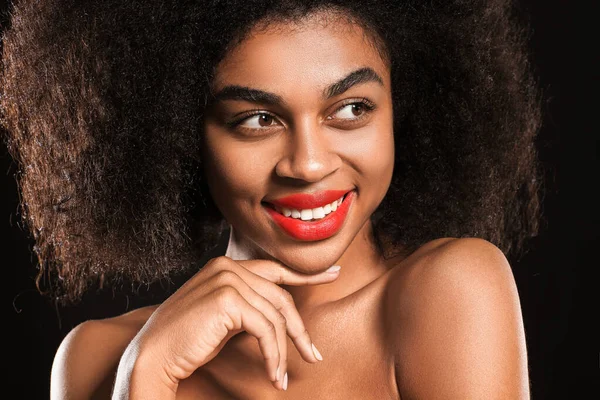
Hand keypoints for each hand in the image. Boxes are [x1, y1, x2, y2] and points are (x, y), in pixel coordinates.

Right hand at [120, 256, 340, 395]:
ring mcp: (228, 279)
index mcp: (226, 266)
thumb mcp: (224, 318)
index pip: (274, 270)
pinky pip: (267, 329)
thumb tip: (282, 317)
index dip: (305, 274)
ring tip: (282, 377)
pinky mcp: (229, 298)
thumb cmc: (186, 342)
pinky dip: (274, 355)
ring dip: (284, 352)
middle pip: (280, 297)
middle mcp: (228, 266)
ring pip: (276, 317)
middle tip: (313, 354)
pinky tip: (274, 374)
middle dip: (299, 330)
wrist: (151, 357)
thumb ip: (249, 307)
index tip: (332, 274)